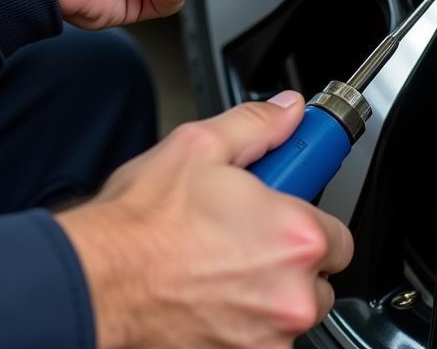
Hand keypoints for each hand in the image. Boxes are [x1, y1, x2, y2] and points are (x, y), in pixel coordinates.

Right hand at [55, 92, 353, 348]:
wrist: (97, 282)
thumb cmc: (142, 224)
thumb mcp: (200, 146)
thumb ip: (257, 125)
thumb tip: (288, 111)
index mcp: (294, 237)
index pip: (339, 235)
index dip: (309, 220)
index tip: (287, 213)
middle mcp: (291, 295)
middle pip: (317, 280)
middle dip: (289, 260)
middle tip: (246, 238)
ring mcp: (267, 340)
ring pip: (287, 314)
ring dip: (266, 295)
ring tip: (220, 266)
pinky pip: (259, 342)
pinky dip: (241, 325)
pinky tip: (208, 295)